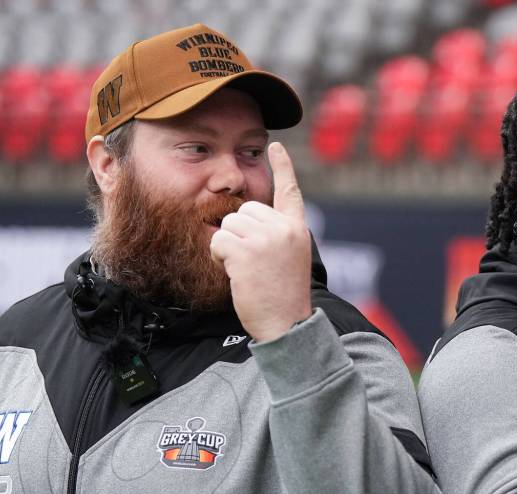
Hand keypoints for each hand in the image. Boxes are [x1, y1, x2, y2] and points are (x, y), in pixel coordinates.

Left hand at [210, 142, 312, 341]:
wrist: (287, 325)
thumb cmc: (284, 298)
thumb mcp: (289, 259)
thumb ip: (276, 235)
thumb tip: (240, 220)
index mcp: (298, 229)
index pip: (290, 191)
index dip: (283, 167)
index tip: (276, 146)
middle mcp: (284, 229)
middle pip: (245, 210)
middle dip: (239, 233)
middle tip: (252, 262)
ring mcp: (266, 239)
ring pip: (229, 225)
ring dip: (228, 247)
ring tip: (246, 270)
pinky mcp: (246, 252)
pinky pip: (219, 242)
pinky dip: (220, 258)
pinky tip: (237, 274)